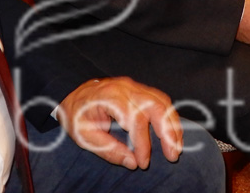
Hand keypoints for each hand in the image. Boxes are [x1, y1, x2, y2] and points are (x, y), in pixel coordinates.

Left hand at [57, 77, 182, 169]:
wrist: (72, 94)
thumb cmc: (77, 115)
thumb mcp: (84, 136)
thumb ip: (108, 150)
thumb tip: (132, 163)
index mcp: (110, 97)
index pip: (135, 120)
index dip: (143, 144)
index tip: (143, 163)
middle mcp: (125, 88)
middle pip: (155, 106)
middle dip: (167, 132)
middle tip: (172, 155)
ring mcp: (133, 85)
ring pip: (162, 101)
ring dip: (173, 124)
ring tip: (176, 146)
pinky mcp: (138, 88)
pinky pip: (160, 99)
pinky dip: (169, 116)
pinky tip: (171, 132)